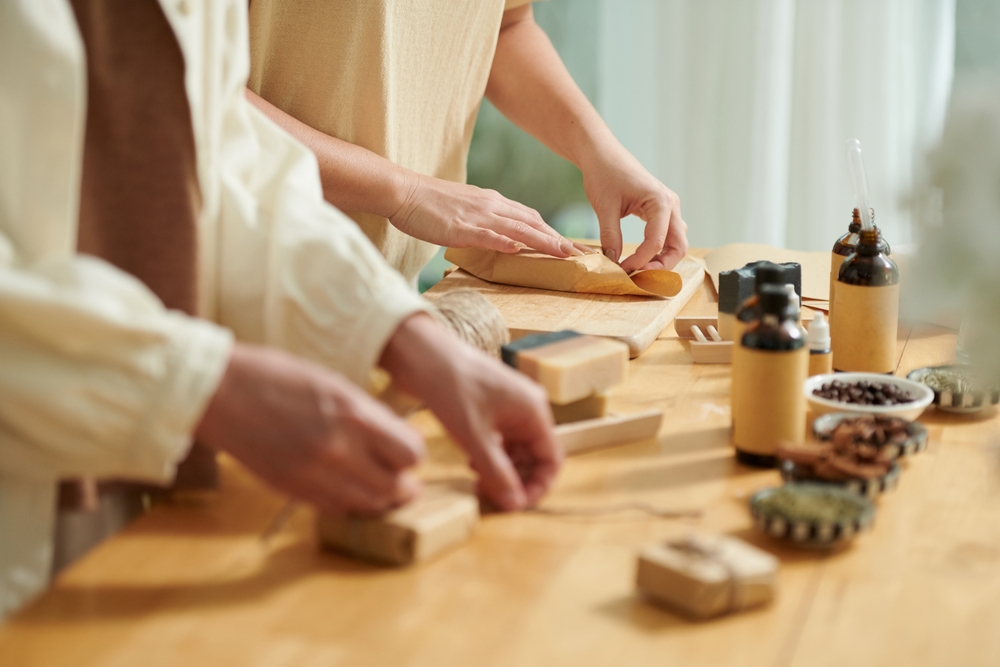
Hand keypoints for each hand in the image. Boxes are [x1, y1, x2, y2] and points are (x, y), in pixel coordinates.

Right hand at [195, 343, 424, 515]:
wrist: (220, 393)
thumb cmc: (277, 377)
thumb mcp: (334, 383)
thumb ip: (367, 415)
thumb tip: (396, 439)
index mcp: (353, 414)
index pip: (410, 454)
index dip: (412, 454)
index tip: (405, 450)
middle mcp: (338, 449)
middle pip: (395, 487)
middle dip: (403, 484)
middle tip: (403, 480)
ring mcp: (314, 474)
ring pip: (368, 505)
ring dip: (380, 500)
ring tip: (381, 491)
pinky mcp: (292, 490)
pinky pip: (336, 509)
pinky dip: (349, 504)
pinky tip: (347, 491)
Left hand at [380, 314, 561, 509]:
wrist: (421, 353)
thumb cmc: (451, 386)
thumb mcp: (474, 436)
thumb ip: (496, 472)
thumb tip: (515, 504)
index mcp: (534, 410)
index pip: (551, 458)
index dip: (538, 486)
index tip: (516, 505)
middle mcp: (526, 408)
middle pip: (535, 455)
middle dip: (518, 480)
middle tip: (493, 499)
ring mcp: (508, 407)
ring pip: (516, 450)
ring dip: (502, 470)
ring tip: (479, 485)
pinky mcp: (489, 407)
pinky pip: (500, 440)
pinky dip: (490, 456)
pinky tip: (471, 465)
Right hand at [389, 172, 577, 257]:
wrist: (404, 191)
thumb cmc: (430, 204)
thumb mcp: (465, 211)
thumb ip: (486, 223)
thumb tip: (502, 238)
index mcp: (493, 203)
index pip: (530, 218)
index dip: (553, 232)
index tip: (572, 246)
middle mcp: (491, 206)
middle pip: (532, 223)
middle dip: (558, 239)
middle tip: (581, 254)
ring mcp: (476, 216)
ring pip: (517, 229)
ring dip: (543, 241)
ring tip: (564, 253)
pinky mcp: (459, 226)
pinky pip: (486, 234)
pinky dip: (503, 242)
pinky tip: (518, 249)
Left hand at [582, 144, 687, 271]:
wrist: (602, 153)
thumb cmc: (604, 173)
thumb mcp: (605, 207)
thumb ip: (610, 237)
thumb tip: (613, 264)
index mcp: (661, 202)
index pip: (657, 243)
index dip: (640, 261)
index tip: (621, 270)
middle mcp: (670, 205)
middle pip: (678, 246)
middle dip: (661, 266)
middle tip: (639, 278)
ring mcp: (668, 208)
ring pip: (675, 243)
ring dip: (661, 260)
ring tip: (639, 271)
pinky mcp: (659, 210)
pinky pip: (667, 235)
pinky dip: (657, 250)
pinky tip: (640, 258)